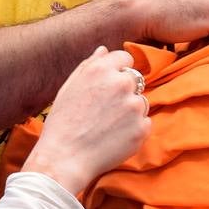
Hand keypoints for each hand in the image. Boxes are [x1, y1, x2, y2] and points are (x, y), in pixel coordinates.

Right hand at [22, 47, 150, 194]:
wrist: (65, 158)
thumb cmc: (63, 122)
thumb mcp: (70, 86)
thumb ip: (90, 65)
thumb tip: (104, 50)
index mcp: (102, 69)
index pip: (125, 58)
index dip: (117, 71)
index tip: (108, 86)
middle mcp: (121, 83)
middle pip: (135, 80)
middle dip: (124, 91)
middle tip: (105, 110)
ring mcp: (134, 106)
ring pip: (141, 102)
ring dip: (130, 110)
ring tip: (108, 125)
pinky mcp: (142, 128)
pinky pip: (145, 123)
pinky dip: (134, 129)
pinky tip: (114, 136)